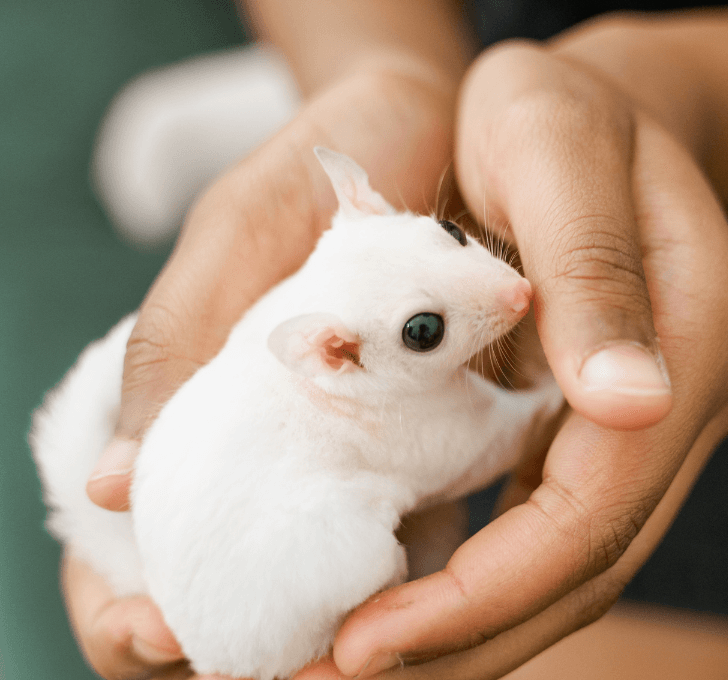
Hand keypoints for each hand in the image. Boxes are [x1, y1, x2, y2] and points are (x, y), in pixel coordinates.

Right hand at [66, 63, 457, 678]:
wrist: (417, 139)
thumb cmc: (310, 172)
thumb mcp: (233, 239)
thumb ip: (173, 348)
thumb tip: (110, 487)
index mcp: (177, 416)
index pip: (121, 558)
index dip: (129, 615)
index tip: (168, 630)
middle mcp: (251, 457)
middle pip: (215, 598)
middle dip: (233, 643)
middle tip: (289, 657)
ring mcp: (329, 468)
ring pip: (306, 596)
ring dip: (322, 639)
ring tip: (356, 644)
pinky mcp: (408, 460)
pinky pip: (393, 550)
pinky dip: (397, 589)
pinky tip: (420, 597)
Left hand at [315, 24, 727, 679]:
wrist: (587, 109)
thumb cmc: (557, 110)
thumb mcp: (557, 145)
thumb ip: (597, 267)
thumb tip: (633, 407)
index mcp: (694, 339)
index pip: (599, 507)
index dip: (490, 589)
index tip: (370, 640)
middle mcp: (684, 401)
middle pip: (591, 564)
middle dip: (470, 639)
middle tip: (341, 676)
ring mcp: (650, 423)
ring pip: (574, 567)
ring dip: (471, 632)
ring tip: (357, 663)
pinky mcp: (600, 428)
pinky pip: (547, 529)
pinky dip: (478, 584)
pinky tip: (404, 603)